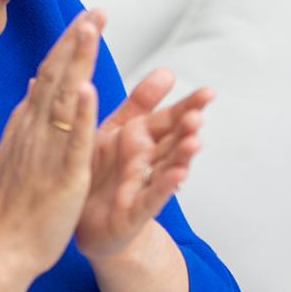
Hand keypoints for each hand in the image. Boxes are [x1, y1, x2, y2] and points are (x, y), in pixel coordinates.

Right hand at [0, 11, 101, 277]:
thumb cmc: (13, 205)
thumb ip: (28, 117)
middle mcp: (33, 131)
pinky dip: (79, 114)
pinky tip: (88, 88)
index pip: (49, 76)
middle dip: (76, 42)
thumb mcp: (17, 151)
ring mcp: (47, 152)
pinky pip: (72, 141)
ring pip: (63, 99)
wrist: (0, 248)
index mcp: (27, 126)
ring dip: (78, 63)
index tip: (86, 18)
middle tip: (96, 11)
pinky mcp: (62, 176)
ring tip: (91, 31)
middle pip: (56, 77)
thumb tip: (36, 82)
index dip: (68, 46)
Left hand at [74, 66, 211, 259]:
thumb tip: (168, 72)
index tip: (209, 93)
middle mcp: (148, 162)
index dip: (189, 106)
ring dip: (182, 156)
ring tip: (194, 142)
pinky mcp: (134, 213)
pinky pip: (151, 198)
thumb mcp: (116, 129)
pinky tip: (178, 174)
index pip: (171, 119)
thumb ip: (141, 102)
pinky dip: (165, 186)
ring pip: (168, 168)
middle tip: (197, 116)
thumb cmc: (100, 173)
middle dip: (187, 130)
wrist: (81, 220)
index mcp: (142, 139)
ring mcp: (144, 187)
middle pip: (173, 143)